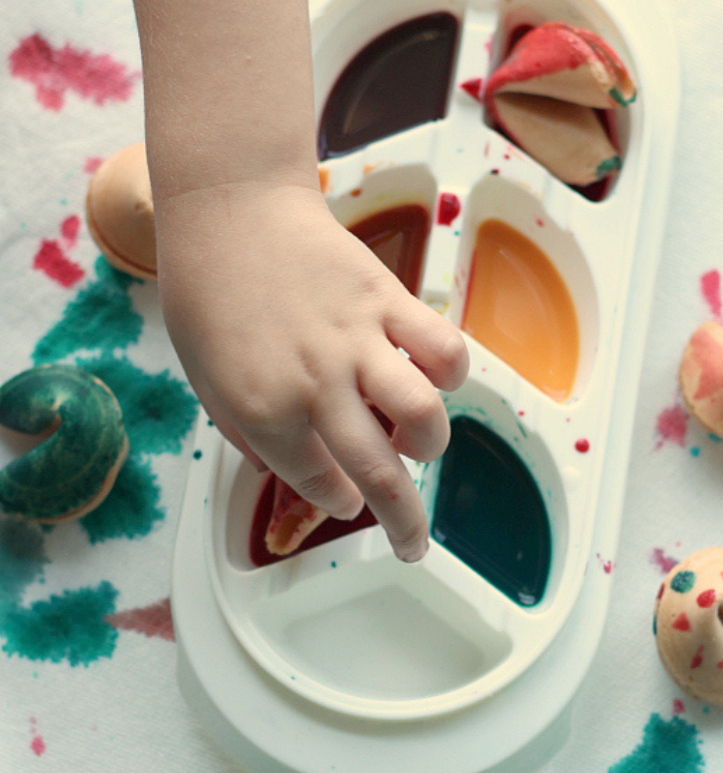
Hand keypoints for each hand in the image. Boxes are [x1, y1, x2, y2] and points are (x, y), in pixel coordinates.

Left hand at [154, 181, 468, 560]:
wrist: (229, 211)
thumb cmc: (208, 296)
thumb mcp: (205, 382)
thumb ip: (248, 433)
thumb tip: (287, 467)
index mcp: (264, 411)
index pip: (320, 484)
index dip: (338, 502)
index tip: (346, 501)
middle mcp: (316, 386)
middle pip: (380, 476)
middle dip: (405, 524)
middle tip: (413, 544)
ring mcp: (358, 342)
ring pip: (423, 416)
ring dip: (431, 446)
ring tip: (418, 443)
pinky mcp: (387, 301)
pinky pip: (443, 349)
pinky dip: (450, 374)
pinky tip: (433, 377)